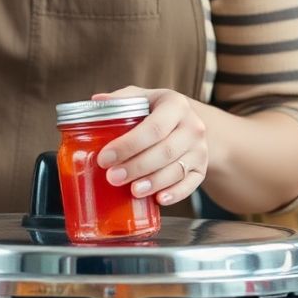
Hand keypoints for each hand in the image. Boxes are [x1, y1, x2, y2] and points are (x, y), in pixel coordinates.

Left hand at [91, 87, 208, 205]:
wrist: (186, 124)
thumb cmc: (156, 112)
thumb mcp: (142, 98)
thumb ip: (121, 100)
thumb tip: (96, 102)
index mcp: (175, 105)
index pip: (153, 128)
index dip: (128, 145)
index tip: (105, 158)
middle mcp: (192, 127)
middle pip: (165, 151)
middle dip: (137, 167)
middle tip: (113, 177)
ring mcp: (199, 150)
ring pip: (177, 170)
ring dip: (154, 182)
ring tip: (133, 191)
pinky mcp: (202, 169)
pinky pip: (191, 185)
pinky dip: (176, 194)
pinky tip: (159, 199)